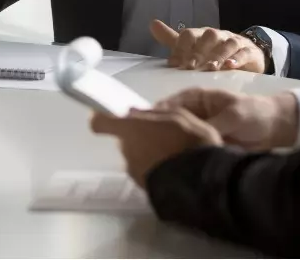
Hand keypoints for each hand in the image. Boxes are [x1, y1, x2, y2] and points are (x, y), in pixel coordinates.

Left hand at [90, 108, 222, 187]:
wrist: (199, 183)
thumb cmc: (189, 143)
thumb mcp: (178, 117)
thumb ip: (153, 114)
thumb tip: (134, 112)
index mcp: (131, 129)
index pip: (99, 123)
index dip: (102, 118)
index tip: (112, 116)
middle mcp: (126, 150)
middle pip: (124, 139)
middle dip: (138, 137)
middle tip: (162, 135)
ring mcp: (134, 170)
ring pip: (135, 156)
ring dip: (148, 154)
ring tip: (173, 154)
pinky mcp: (143, 188)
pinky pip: (145, 171)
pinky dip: (155, 168)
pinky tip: (174, 168)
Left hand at [150, 19, 265, 72]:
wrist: (247, 54)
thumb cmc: (214, 52)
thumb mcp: (193, 46)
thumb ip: (173, 39)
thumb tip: (152, 23)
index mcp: (201, 34)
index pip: (189, 35)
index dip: (180, 48)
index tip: (173, 64)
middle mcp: (218, 35)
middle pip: (208, 37)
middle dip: (198, 52)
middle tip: (190, 67)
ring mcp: (235, 42)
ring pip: (227, 44)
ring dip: (218, 55)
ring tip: (211, 68)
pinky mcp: (250, 52)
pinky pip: (244, 53)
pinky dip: (237, 59)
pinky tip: (230, 67)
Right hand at [154, 88, 299, 150]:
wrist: (275, 128)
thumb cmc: (253, 113)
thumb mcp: (233, 115)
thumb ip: (212, 124)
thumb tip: (190, 136)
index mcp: (193, 99)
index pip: (167, 107)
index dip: (154, 119)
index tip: (143, 133)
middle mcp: (191, 114)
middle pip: (167, 125)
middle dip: (158, 137)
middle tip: (149, 153)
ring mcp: (196, 131)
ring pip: (175, 141)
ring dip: (169, 150)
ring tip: (158, 163)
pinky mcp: (202, 147)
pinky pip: (188, 153)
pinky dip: (181, 159)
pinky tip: (173, 168)